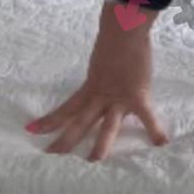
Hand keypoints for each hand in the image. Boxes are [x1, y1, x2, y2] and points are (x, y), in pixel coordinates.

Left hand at [25, 8, 169, 161]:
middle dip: (65, 140)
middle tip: (51, 156)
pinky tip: (161, 144)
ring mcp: (118, 99)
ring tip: (93, 161)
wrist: (125, 32)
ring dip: (100, 145)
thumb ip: (102, 77)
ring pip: (106, 126)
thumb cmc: (114, 42)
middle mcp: (100, 97)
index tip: (32, 130)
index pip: (66, 108)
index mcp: (91, 88)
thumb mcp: (102, 65)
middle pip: (79, 122)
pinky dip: (155, 130)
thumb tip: (106, 78)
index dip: (49, 120)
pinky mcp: (137, 96)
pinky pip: (147, 117)